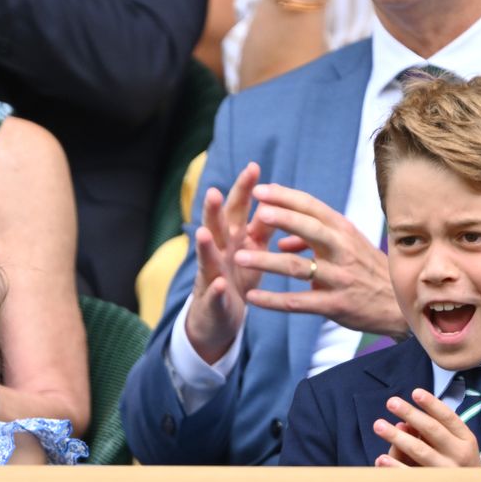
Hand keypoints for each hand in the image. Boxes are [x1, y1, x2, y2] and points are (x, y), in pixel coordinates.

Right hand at [185, 162, 275, 362]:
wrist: (221, 314)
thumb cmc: (240, 275)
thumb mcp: (253, 248)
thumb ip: (262, 225)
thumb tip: (276, 196)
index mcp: (233, 236)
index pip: (238, 208)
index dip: (244, 189)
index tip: (253, 167)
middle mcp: (219, 251)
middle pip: (216, 226)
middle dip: (214, 210)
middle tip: (214, 192)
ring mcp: (212, 274)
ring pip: (207, 257)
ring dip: (204, 245)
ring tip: (203, 232)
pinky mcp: (213, 300)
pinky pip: (214, 294)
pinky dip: (216, 289)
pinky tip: (219, 283)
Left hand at [234, 183, 408, 337]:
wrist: (400, 305)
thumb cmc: (368, 270)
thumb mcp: (347, 246)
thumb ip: (313, 239)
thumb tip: (282, 240)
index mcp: (343, 231)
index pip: (313, 208)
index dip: (286, 197)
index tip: (259, 189)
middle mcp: (342, 250)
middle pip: (310, 229)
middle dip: (283, 219)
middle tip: (257, 213)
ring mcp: (339, 278)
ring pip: (299, 267)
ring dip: (267, 261)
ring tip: (239, 257)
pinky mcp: (336, 305)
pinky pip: (299, 302)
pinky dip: (273, 300)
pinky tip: (251, 297)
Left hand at [372, 389, 480, 466]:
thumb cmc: (457, 465)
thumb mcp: (454, 445)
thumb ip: (431, 432)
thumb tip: (403, 424)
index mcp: (466, 440)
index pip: (448, 418)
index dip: (432, 404)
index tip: (415, 392)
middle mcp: (460, 455)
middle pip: (432, 430)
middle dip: (411, 414)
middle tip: (391, 402)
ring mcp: (447, 473)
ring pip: (420, 451)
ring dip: (397, 437)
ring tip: (378, 425)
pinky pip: (412, 475)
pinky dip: (395, 467)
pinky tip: (381, 458)